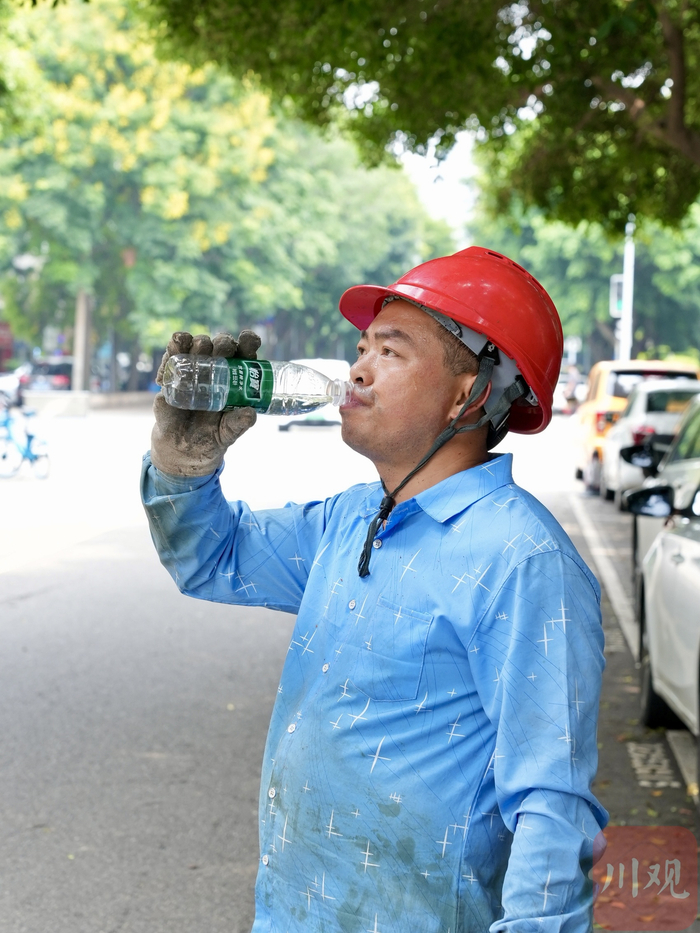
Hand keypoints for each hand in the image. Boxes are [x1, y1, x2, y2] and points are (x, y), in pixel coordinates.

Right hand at [150, 330, 261, 475]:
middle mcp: (217, 368)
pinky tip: (177, 343)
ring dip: (199, 341)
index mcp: (236, 378)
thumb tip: (250, 414)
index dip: (248, 343)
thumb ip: (238, 424)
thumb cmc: (212, 437)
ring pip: (197, 345)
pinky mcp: (173, 373)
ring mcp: (194, 368)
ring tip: (199, 347)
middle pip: (222, 346)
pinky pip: (173, 354)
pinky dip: (174, 347)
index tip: (249, 341)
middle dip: (223, 343)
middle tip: (222, 349)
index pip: (245, 354)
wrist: (182, 449)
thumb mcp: (227, 433)